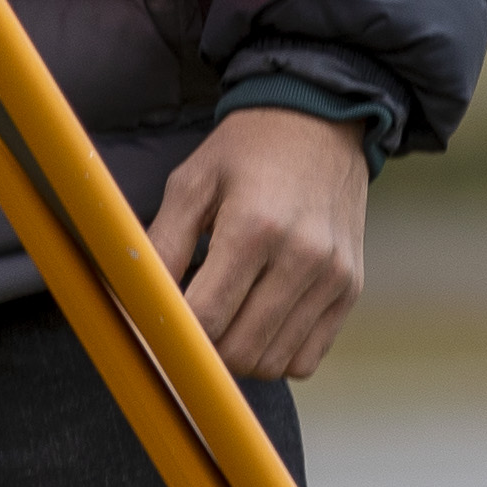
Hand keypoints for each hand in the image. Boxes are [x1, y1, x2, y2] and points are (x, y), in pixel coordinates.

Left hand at [149, 108, 370, 384]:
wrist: (318, 124)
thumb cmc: (245, 153)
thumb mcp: (191, 184)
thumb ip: (160, 245)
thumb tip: (136, 302)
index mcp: (254, 226)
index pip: (207, 316)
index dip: (174, 335)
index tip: (158, 331)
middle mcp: (302, 255)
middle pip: (240, 350)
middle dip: (204, 353)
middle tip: (187, 329)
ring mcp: (332, 276)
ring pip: (273, 363)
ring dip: (238, 357)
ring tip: (223, 321)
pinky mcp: (349, 288)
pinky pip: (306, 358)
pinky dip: (276, 355)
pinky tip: (258, 323)